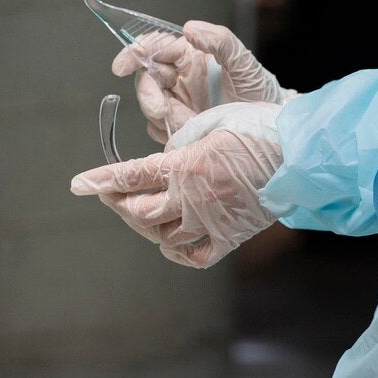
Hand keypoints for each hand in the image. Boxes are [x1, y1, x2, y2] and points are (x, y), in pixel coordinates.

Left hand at [70, 100, 283, 267]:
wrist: (300, 153)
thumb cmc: (259, 128)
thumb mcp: (213, 121)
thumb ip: (182, 142)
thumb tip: (166, 160)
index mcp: (186, 165)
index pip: (131, 176)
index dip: (100, 180)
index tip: (77, 184)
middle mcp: (193, 198)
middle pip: (139, 211)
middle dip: (118, 202)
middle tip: (112, 194)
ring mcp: (211, 221)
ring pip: (162, 235)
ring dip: (145, 224)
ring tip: (141, 211)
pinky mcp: (230, 236)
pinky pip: (195, 256)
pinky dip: (176, 253)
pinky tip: (169, 242)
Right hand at [113, 21, 292, 144]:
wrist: (269, 127)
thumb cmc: (259, 91)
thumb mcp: (244, 63)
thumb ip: (220, 41)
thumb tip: (190, 27)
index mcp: (190, 55)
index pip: (154, 46)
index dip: (134, 52)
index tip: (123, 65)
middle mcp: (180, 76)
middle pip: (146, 77)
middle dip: (147, 93)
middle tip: (160, 108)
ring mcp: (177, 101)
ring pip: (149, 104)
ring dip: (157, 113)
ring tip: (182, 120)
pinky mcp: (177, 124)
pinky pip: (158, 127)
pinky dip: (165, 129)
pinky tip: (184, 130)